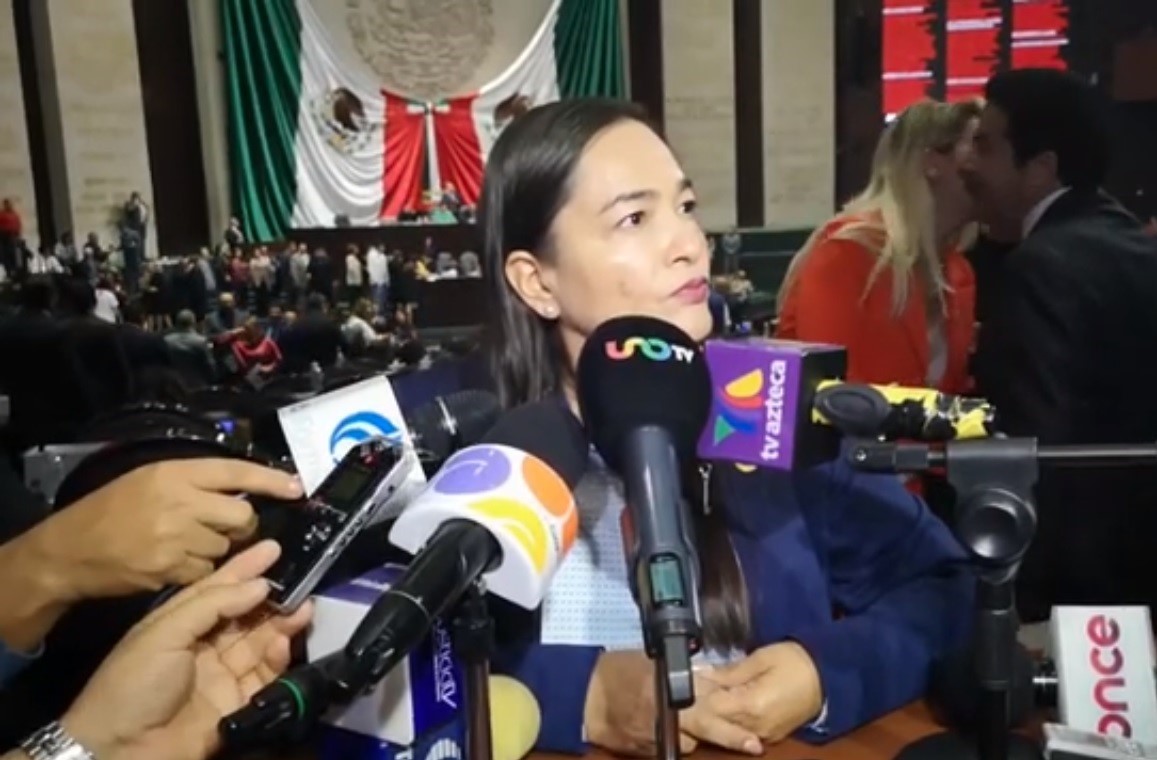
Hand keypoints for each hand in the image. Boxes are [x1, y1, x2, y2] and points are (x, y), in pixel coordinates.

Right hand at [26, 459, 302, 599]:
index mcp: (175, 473)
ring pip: (226, 546)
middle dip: (242, 525)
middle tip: (226, 528)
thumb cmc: (110, 511)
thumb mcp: (149, 479)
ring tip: (187, 545)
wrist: (68, 551)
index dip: (270, 479)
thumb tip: (241, 489)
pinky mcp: (170, 569)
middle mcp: (180, 502)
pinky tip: (177, 564)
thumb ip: (193, 482)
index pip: (235, 470)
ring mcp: (176, 537)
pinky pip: (206, 571)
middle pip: (242, 515)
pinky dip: (200, 571)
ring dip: (217, 549)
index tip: (297, 487)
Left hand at [61, 540, 312, 759]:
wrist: (122, 752)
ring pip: (260, 641)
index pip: (218, 589)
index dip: (245, 568)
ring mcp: (221, 674)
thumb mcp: (164, 632)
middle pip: (244, 614)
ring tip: (304, 606)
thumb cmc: (133, 683)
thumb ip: (213, 604)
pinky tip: (286, 640)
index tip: (274, 547)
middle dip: (271, 596)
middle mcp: (203, 644)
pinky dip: (279, 657)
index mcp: (179, 623)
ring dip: (282, 623)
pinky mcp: (237, 702)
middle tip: (301, 578)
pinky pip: (265, 675)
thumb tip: (261, 585)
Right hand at [583, 650, 761, 755]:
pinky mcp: (648, 750)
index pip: (710, 706)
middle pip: (708, 729)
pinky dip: (677, 739)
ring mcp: (658, 737)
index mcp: (670, 692)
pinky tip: (673, 728)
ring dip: (696, 734)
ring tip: (691, 721)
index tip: (753, 732)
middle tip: (753, 745)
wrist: (582, 697)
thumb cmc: (615, 672)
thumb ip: (682, 674)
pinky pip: (672, 746)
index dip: (733, 718)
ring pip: (691, 743)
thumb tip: (710, 678)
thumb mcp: (650, 664)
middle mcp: (668, 717)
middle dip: (732, 737)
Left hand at [701, 642, 823, 742]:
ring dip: (715, 714)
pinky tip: (723, 705)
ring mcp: (765, 735)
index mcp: (752, 706)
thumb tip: (704, 676)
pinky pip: (743, 731)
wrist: (830, 676)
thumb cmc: (795, 661)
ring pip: (728, 730)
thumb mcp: (760, 659)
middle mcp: (757, 727)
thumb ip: (730, 672)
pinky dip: (730, 720)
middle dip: (702, 708)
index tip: (687, 681)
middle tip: (692, 691)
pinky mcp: (772, 735)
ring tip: (704, 695)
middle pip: (718, 724)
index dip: (697, 695)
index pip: (713, 707)